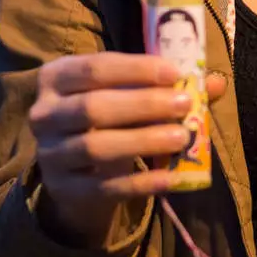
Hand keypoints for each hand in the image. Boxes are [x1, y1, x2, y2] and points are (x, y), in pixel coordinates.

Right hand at [29, 53, 229, 243]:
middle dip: (142, 104)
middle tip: (183, 104)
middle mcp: (43, 113)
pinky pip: (102, 187)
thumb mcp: (126, 95)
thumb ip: (164, 87)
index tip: (175, 73)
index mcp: (56, 77)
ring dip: (142, 141)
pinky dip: (139, 183)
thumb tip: (213, 84)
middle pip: (93, 107)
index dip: (136, 69)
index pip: (95, 67)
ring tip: (181, 137)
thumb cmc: (107, 119)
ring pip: (95, 147)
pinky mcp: (62, 189)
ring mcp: (49, 154)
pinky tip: (169, 179)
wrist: (75, 173)